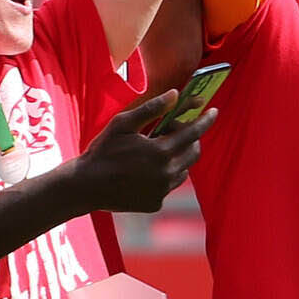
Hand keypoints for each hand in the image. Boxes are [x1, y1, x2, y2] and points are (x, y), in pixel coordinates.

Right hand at [66, 89, 217, 213]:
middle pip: (193, 152)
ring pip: (183, 170)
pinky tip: (144, 171)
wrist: (84, 186)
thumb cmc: (102, 151)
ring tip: (154, 151)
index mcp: (160, 151)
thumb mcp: (123, 123)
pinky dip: (164, 175)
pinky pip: (169, 186)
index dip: (206, 120)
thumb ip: (152, 109)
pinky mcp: (155, 204)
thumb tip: (176, 94)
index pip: (193, 132)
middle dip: (190, 138)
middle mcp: (166, 173)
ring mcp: (162, 191)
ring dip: (177, 158)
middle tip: (172, 131)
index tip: (213, 111)